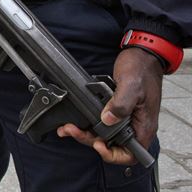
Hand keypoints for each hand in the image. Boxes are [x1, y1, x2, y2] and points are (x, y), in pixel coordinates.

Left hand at [57, 48, 162, 164]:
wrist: (141, 55)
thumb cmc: (141, 69)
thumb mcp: (131, 86)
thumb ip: (120, 104)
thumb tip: (108, 119)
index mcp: (143, 125)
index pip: (130, 154)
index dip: (112, 155)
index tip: (98, 144)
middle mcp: (134, 125)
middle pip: (111, 144)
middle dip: (89, 140)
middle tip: (71, 130)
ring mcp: (124, 118)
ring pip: (103, 134)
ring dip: (84, 132)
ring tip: (67, 127)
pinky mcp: (115, 110)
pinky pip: (100, 121)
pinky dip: (87, 122)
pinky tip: (74, 119)